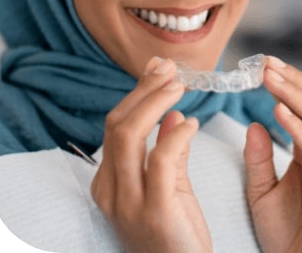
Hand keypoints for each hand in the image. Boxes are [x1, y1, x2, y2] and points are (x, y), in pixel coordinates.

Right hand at [91, 57, 212, 252]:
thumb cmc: (177, 232)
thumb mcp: (169, 186)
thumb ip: (167, 150)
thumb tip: (171, 114)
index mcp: (109, 181)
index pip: (116, 125)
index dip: (137, 93)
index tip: (158, 69)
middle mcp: (110, 189)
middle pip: (118, 124)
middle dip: (144, 90)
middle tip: (169, 69)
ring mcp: (128, 202)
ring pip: (129, 134)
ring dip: (155, 102)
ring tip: (179, 86)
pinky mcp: (155, 210)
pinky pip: (160, 159)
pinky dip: (176, 134)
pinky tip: (192, 123)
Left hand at [244, 57, 301, 252]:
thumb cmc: (284, 234)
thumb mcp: (261, 190)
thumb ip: (257, 157)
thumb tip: (254, 124)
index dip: (290, 82)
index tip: (264, 65)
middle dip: (294, 80)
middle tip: (267, 64)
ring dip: (295, 94)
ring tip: (269, 78)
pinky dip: (299, 128)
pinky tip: (278, 111)